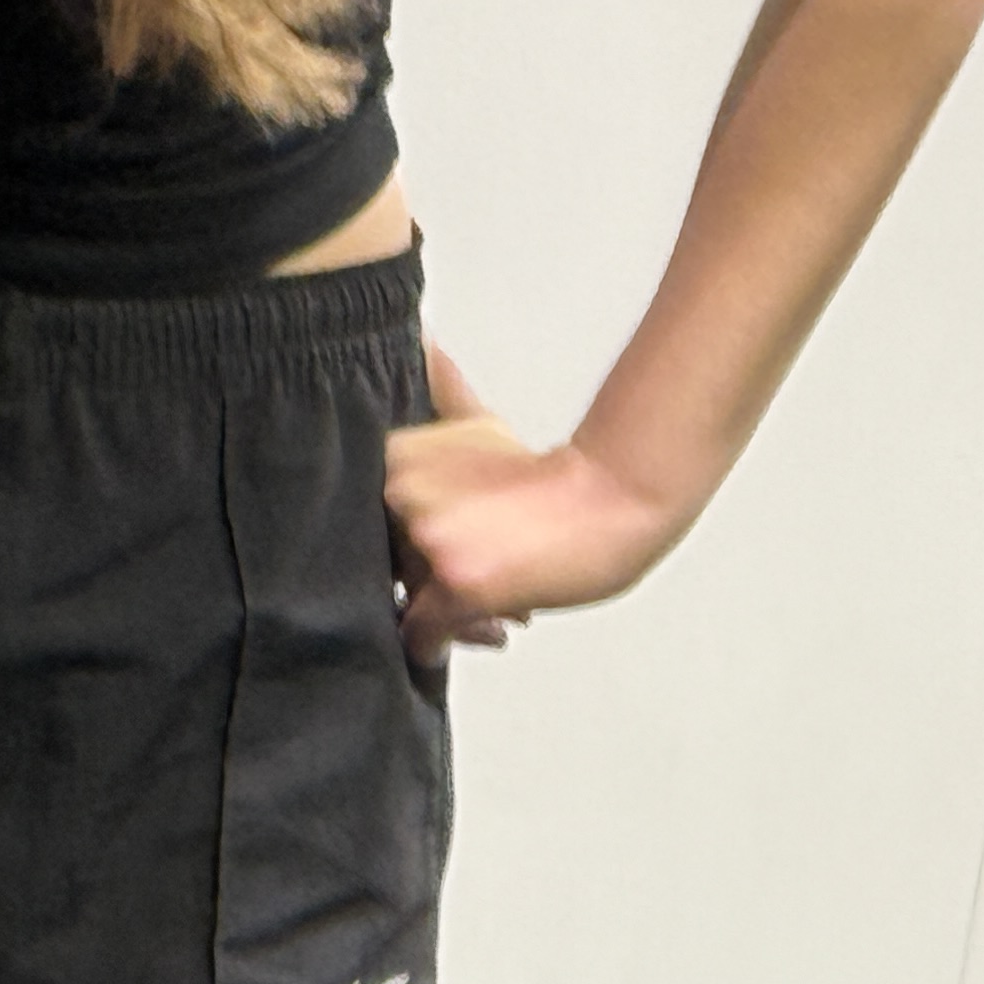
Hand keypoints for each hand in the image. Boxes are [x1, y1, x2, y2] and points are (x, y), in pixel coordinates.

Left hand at [383, 348, 688, 668]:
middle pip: (385, 560)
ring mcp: (426, 540)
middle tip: (475, 578)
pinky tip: (471, 632)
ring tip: (492, 599)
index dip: (406, 540)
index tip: (442, 547)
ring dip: (441, 609)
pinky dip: (436, 643)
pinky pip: (421, 630)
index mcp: (397, 457)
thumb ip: (439, 395)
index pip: (371, 518)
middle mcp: (401, 494)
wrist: (613, 498)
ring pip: (406, 597)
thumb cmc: (547, 476)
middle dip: (423, 576)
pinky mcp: (456, 583)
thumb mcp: (479, 426)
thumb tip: (419, 340)